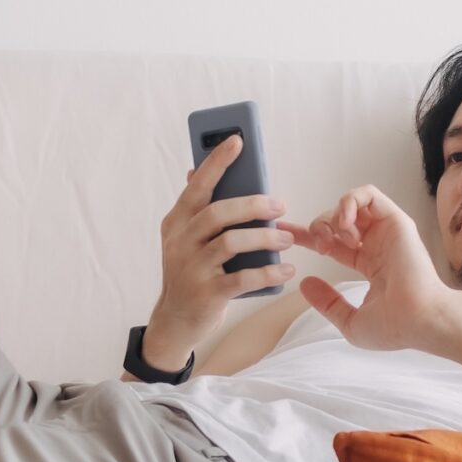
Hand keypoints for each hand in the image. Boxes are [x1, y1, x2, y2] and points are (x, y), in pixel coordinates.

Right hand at [151, 131, 298, 335]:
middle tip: (279, 204)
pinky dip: (267, 272)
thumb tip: (198, 169)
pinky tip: (285, 269)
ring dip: (264, 237)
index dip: (217, 162)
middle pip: (217, 213)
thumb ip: (196, 208)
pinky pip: (242, 279)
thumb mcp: (185, 238)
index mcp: (177, 222)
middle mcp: (180, 242)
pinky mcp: (207, 294)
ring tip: (286, 238)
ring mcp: (191, 269)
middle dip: (252, 205)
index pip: (197, 186)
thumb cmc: (189, 272)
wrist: (175, 320)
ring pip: (230, 244)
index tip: (237, 140)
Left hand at [284, 185, 459, 352]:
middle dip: (319, 228)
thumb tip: (304, 284)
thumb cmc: (395, 327)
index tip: (285, 235)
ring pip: (352, 204)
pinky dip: (350, 202)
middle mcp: (378, 245)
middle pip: (337, 221)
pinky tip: (344, 223)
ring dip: (333, 214)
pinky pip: (369, 195)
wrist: (420, 321)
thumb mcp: (351, 321)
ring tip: (333, 235)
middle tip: (319, 246)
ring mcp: (387, 232)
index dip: (307, 236)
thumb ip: (327, 303)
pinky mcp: (396, 221)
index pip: (333, 243)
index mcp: (370, 265)